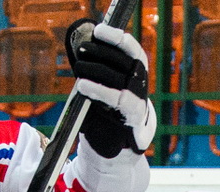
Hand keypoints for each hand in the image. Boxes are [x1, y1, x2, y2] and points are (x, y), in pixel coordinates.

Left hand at [65, 20, 155, 156]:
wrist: (123, 133)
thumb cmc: (112, 100)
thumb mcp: (109, 79)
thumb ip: (99, 63)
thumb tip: (79, 42)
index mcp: (137, 66)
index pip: (130, 47)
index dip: (115, 37)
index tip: (98, 30)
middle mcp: (141, 80)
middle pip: (124, 61)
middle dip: (101, 52)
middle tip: (81, 49)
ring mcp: (138, 97)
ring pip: (120, 79)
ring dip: (97, 71)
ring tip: (78, 67)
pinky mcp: (131, 114)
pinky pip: (117, 100)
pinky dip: (99, 91)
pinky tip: (83, 86)